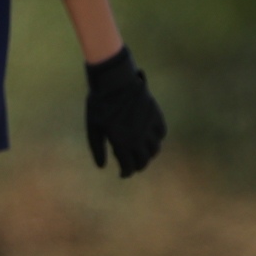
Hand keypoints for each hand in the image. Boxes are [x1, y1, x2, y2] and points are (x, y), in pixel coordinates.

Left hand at [85, 48, 165, 177]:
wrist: (114, 81)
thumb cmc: (100, 104)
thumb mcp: (93, 128)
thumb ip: (98, 148)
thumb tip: (102, 166)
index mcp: (121, 143)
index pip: (128, 167)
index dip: (126, 173)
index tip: (123, 174)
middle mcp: (138, 139)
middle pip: (143, 161)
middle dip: (138, 166)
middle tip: (133, 166)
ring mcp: (148, 127)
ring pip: (155, 149)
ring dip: (149, 154)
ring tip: (142, 153)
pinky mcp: (155, 115)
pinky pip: (161, 133)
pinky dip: (157, 138)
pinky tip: (151, 138)